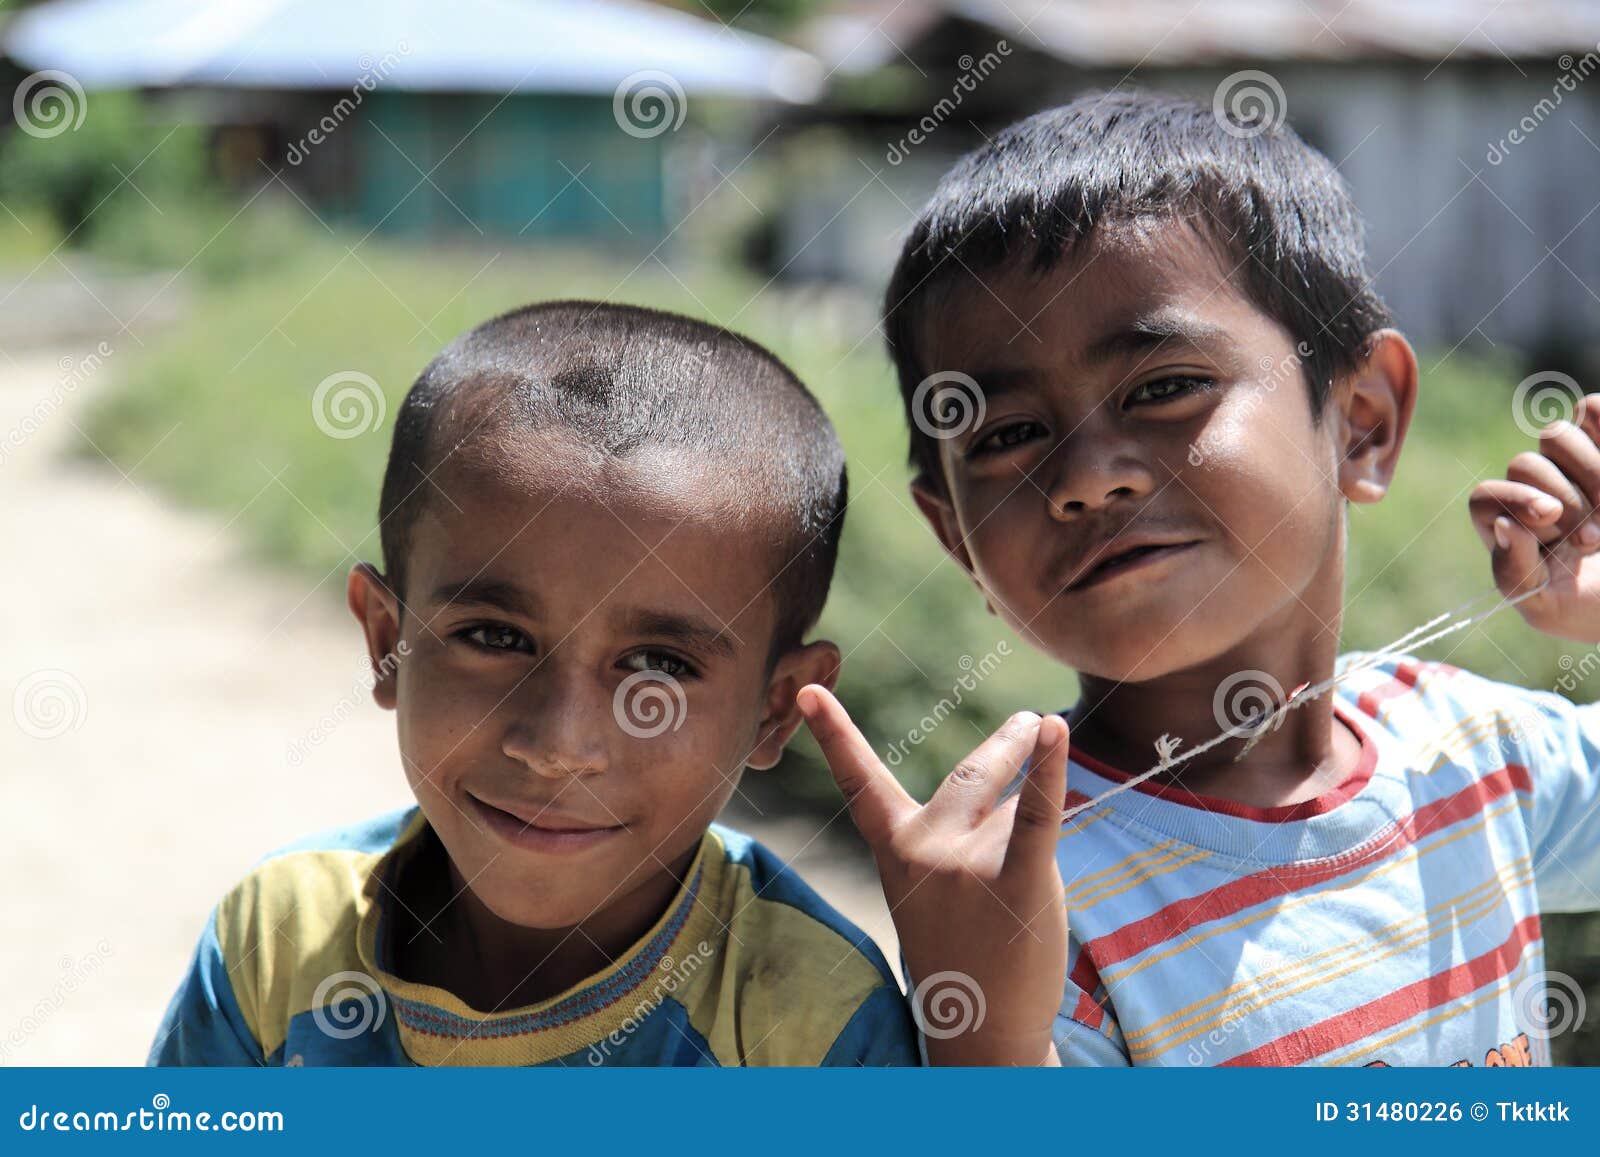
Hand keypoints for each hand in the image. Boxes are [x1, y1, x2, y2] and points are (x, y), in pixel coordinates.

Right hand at [796, 685, 1066, 1065]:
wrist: (981, 1026)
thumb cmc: (960, 946)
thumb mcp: (932, 882)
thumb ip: (958, 825)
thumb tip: (1017, 764)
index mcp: (894, 849)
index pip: (860, 783)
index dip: (834, 734)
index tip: (808, 688)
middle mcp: (924, 850)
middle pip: (971, 776)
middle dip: (1005, 746)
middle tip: (1026, 724)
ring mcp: (967, 866)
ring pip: (1017, 809)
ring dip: (1038, 818)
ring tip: (1035, 851)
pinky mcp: (1016, 881)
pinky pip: (1038, 814)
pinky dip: (1049, 770)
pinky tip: (1054, 733)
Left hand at [1470, 397, 1599, 643]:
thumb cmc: (1590, 607)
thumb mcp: (1547, 607)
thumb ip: (1515, 571)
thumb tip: (1506, 525)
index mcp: (1510, 526)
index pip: (1485, 497)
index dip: (1515, 502)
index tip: (1550, 518)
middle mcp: (1536, 490)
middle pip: (1523, 464)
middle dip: (1562, 500)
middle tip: (1591, 541)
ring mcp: (1575, 464)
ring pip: (1556, 434)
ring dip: (1588, 470)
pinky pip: (1594, 408)